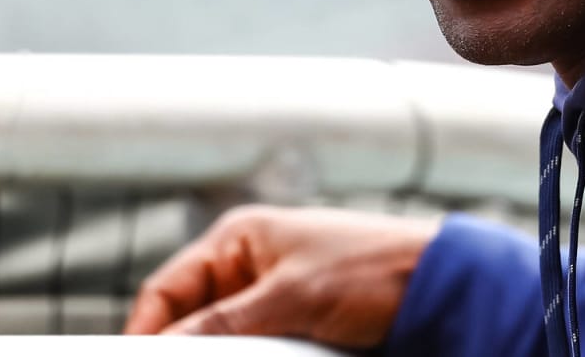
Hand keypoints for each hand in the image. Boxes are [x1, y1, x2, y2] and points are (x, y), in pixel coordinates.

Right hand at [124, 204, 439, 346]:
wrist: (438, 285)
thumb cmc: (375, 268)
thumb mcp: (293, 298)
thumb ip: (226, 322)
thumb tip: (169, 345)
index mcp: (240, 239)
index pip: (167, 288)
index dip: (146, 329)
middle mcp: (250, 265)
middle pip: (190, 319)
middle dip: (183, 347)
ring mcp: (272, 296)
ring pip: (222, 339)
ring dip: (221, 355)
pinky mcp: (296, 324)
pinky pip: (255, 347)